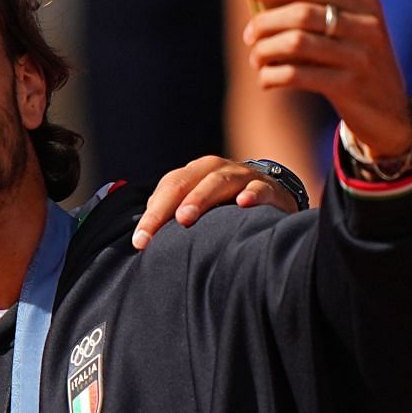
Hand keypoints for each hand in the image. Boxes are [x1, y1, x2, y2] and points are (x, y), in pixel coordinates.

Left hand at [132, 154, 302, 249]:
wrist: (272, 194)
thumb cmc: (225, 206)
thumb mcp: (198, 207)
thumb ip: (172, 215)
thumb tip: (142, 238)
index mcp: (193, 174)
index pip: (167, 190)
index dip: (151, 215)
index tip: (139, 242)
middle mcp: (215, 170)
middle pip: (185, 183)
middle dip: (167, 207)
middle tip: (154, 229)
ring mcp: (242, 177)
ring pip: (218, 183)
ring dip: (199, 198)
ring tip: (184, 217)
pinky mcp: (268, 188)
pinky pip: (259, 189)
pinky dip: (251, 194)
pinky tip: (243, 203)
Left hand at [241, 0, 411, 157]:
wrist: (389, 112)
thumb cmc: (360, 62)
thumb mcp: (361, 28)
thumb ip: (337, 1)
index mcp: (368, 6)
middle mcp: (367, 28)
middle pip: (302, 14)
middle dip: (266, 22)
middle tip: (249, 34)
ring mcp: (360, 57)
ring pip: (296, 43)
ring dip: (264, 50)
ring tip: (256, 58)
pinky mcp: (348, 87)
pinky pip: (297, 75)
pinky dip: (272, 75)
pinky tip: (265, 79)